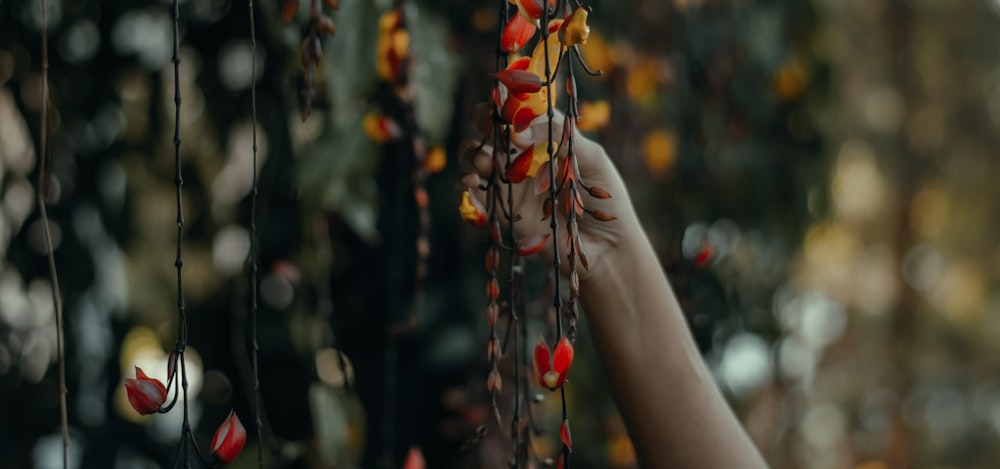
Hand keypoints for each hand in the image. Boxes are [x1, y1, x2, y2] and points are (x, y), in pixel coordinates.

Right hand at [462, 112, 639, 281]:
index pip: (517, 112)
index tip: (505, 108)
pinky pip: (473, 195)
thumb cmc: (606, 198)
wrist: (606, 246)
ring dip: (472, 154)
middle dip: (483, 123)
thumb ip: (557, 135)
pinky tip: (473, 182)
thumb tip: (517, 130)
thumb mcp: (591, 157)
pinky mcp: (502, 212)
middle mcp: (524, 158)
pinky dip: (465, 185)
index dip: (506, 104)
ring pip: (476, 158)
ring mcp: (510, 184)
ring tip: (486, 163)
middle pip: (490, 130)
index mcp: (545, 139)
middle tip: (491, 130)